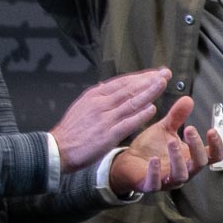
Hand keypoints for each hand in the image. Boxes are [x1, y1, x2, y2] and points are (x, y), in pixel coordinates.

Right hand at [50, 69, 169, 172]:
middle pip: (129, 89)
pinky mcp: (107, 135)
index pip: (122, 82)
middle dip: (149, 80)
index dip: (141, 77)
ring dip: (148, 92)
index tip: (155, 73)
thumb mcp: (82, 106)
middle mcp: (101, 104)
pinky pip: (127, 123)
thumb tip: (108, 86)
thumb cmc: (71, 131)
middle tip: (165, 74)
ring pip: (130, 102)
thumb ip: (98, 97)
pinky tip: (152, 109)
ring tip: (162, 84)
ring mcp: (104, 119)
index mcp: (94, 96)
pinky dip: (140, 115)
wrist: (57, 150)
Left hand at [110, 97, 221, 193]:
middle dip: (196, 146)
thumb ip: (177, 116)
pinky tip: (154, 159)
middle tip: (189, 129)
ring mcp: (168, 180)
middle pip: (199, 164)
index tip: (211, 130)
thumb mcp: (166, 129)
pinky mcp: (150, 185)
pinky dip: (155, 172)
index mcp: (191, 158)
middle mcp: (184, 171)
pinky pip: (156, 183)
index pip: (213, 156)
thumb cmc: (152, 147)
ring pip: (180, 175)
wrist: (128, 161)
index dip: (216, 145)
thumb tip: (188, 99)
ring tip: (171, 141)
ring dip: (178, 158)